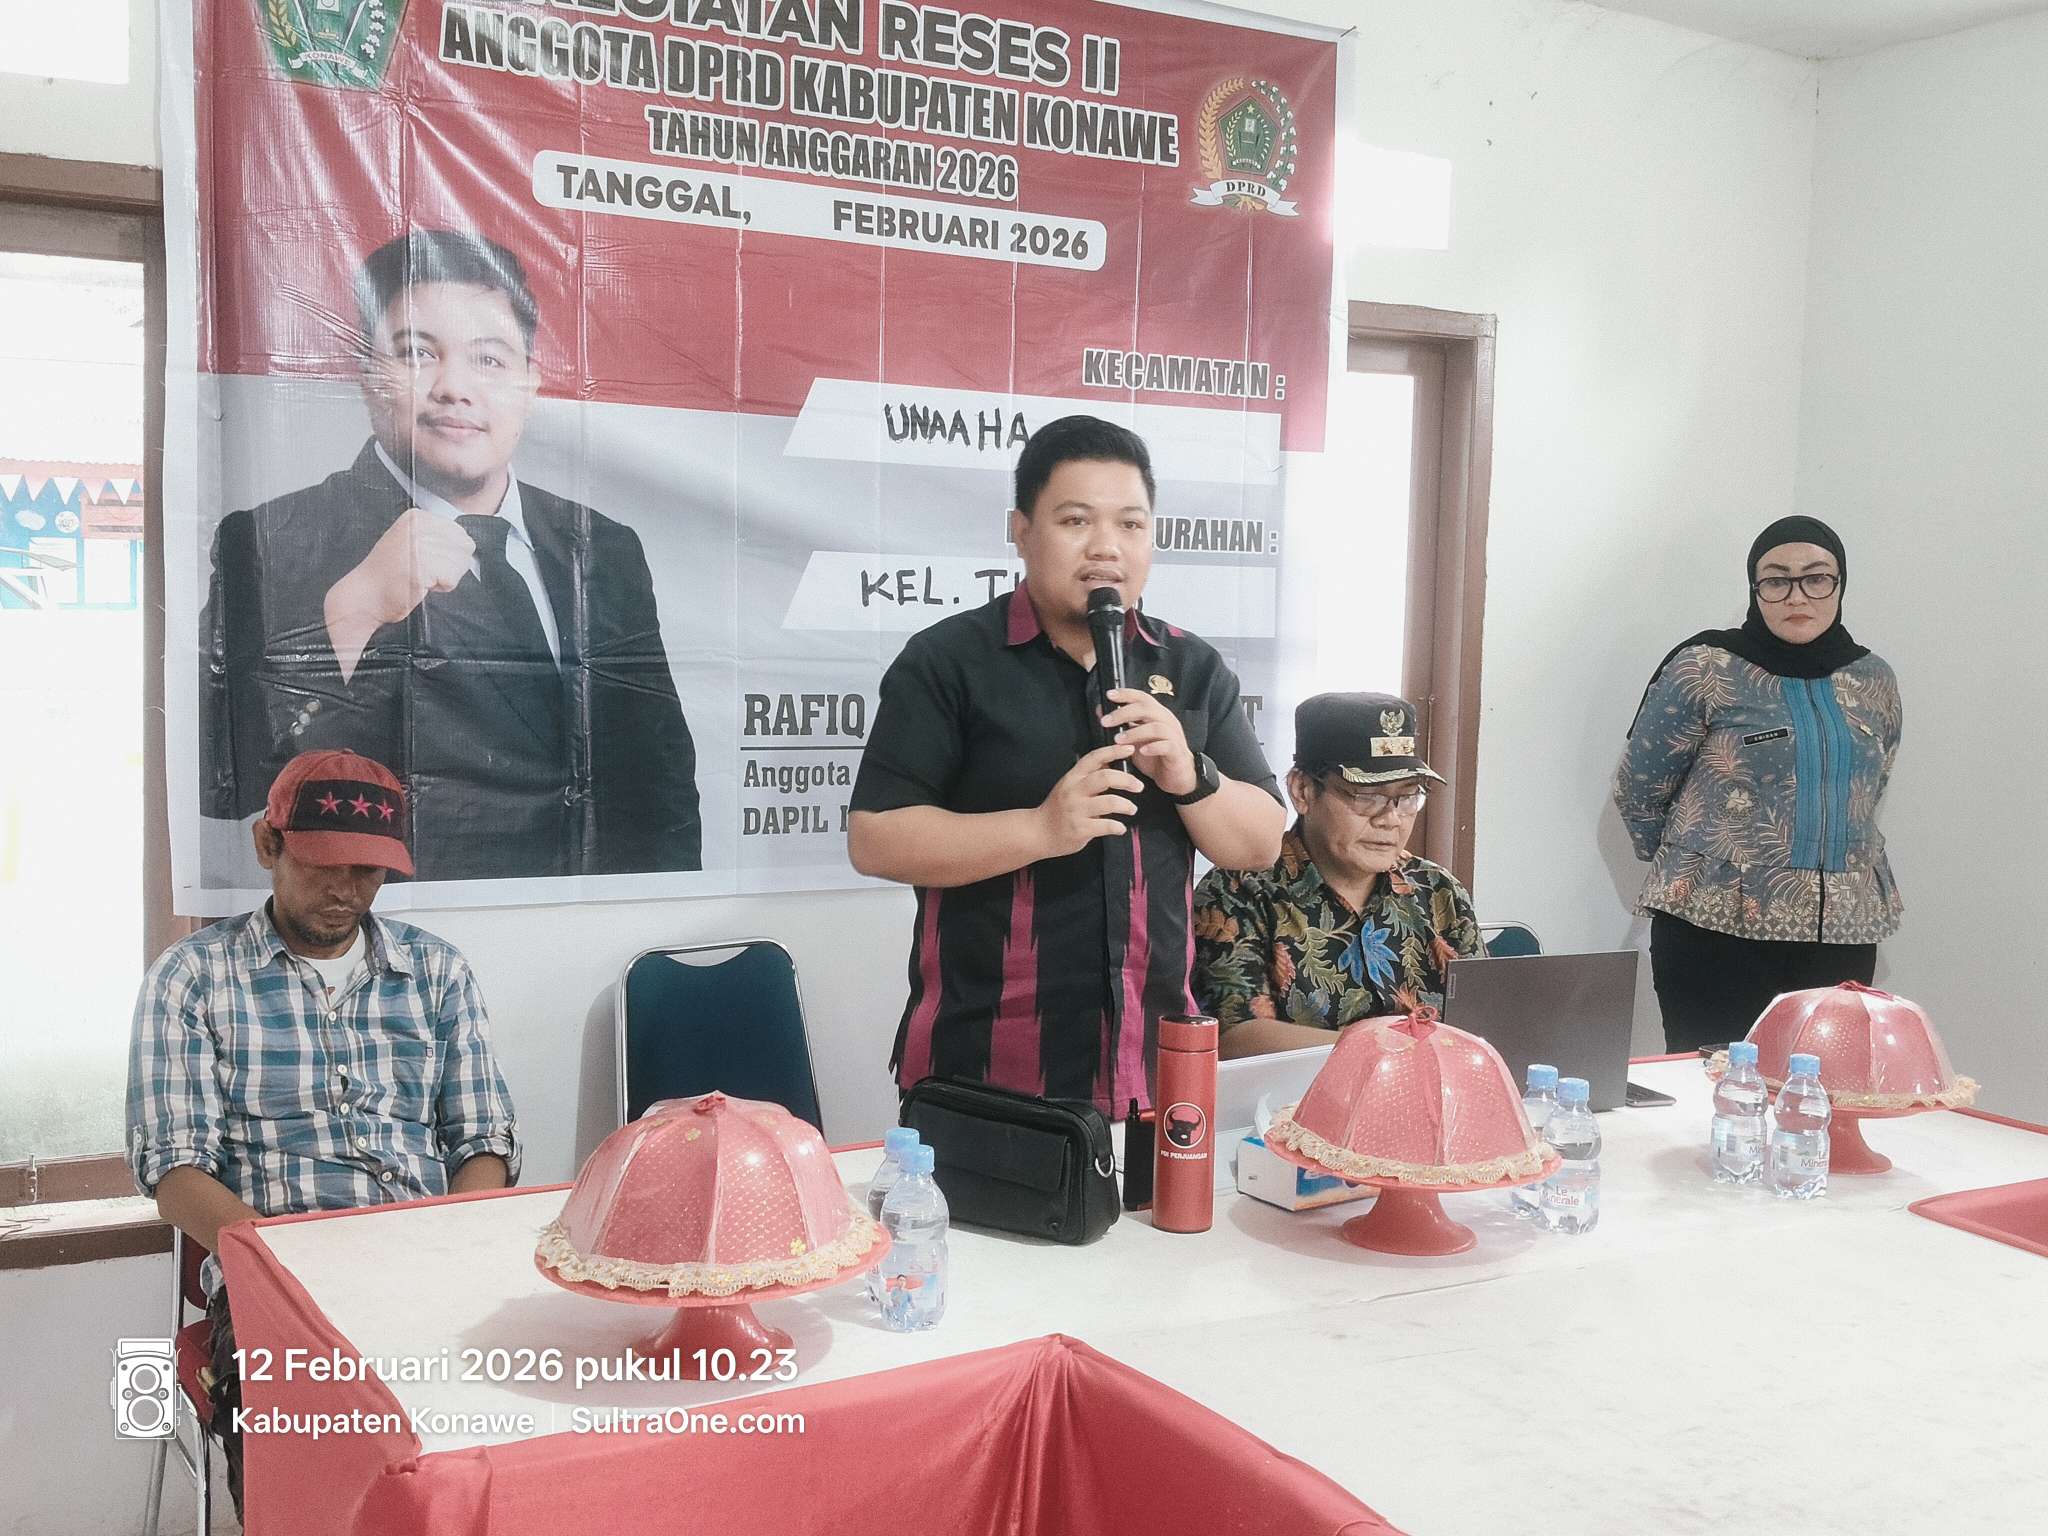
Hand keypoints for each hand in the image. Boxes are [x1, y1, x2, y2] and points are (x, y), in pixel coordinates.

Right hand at [327, 508, 475, 631]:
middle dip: (451, 564)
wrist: (364, 596)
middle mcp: (419, 526)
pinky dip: (441, 588)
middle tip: (426, 571)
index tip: (425, 559)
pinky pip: (452, 579)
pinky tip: (421, 585)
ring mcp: (420, 544)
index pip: (460, 534)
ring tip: (421, 577)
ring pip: (460, 564)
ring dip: (445, 577)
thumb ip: (437, 537)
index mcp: (418, 517)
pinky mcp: (422, 565)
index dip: (449, 553)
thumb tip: (468, 543)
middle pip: (464, 547)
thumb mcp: (411, 542)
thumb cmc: (389, 574)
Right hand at [1037, 743, 1142, 855]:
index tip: (1131, 749)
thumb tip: (1113, 761)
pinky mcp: (1079, 829)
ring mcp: (1076, 810)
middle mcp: (1074, 791)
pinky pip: (1106, 826)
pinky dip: (1118, 827)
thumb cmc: (1058, 808)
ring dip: (1126, 805)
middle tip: (1139, 786)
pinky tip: (1120, 828)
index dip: (1114, 751)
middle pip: (1105, 777)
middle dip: (1127, 780)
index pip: (1095, 758)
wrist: (1038, 832)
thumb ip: (1089, 776)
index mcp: (1073, 777)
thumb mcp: (1070, 786)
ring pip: (1109, 802)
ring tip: (1132, 809)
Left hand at [1102, 687, 1196, 795]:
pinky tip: (1141, 751)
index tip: (1109, 695)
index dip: (1126, 694)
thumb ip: (1121, 724)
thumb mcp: (1134, 739)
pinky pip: (1167, 746)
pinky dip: (1153, 747)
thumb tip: (1101, 711)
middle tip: (1106, 721)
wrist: (1176, 776)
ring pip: (1156, 727)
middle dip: (1124, 712)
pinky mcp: (1177, 752)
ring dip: (1135, 732)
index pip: (1142, 697)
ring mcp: (1174, 736)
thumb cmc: (1156, 756)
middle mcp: (1166, 721)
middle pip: (1147, 708)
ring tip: (1118, 740)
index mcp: (1156, 715)